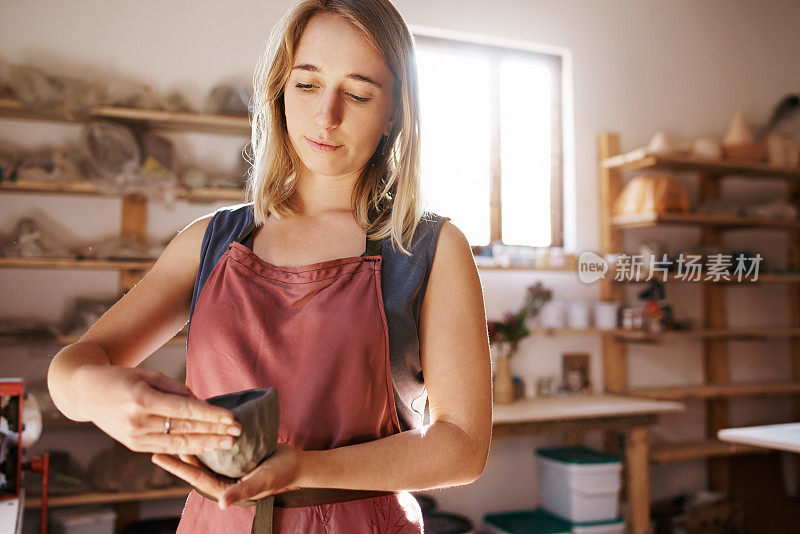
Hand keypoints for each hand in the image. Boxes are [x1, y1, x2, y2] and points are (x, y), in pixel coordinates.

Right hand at [73, 365, 240, 454]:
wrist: (85, 391)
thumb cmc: (121, 377)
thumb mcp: (148, 374)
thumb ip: (176, 389)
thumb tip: (200, 402)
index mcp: (142, 398)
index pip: (185, 409)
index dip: (210, 415)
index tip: (231, 418)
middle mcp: (138, 420)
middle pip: (184, 428)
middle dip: (214, 431)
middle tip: (238, 432)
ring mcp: (134, 436)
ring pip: (177, 443)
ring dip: (205, 444)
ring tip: (227, 443)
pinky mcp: (133, 445)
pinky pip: (165, 448)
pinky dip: (187, 449)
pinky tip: (205, 447)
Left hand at [151, 443, 303, 509]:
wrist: (297, 463)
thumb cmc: (281, 474)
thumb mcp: (262, 481)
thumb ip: (242, 491)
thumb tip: (221, 503)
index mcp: (225, 488)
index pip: (196, 477)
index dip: (177, 467)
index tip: (158, 456)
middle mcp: (223, 478)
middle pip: (195, 465)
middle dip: (177, 453)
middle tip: (158, 439)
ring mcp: (228, 466)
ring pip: (203, 455)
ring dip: (189, 443)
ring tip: (173, 431)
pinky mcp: (235, 455)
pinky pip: (215, 447)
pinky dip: (205, 437)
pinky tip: (198, 426)